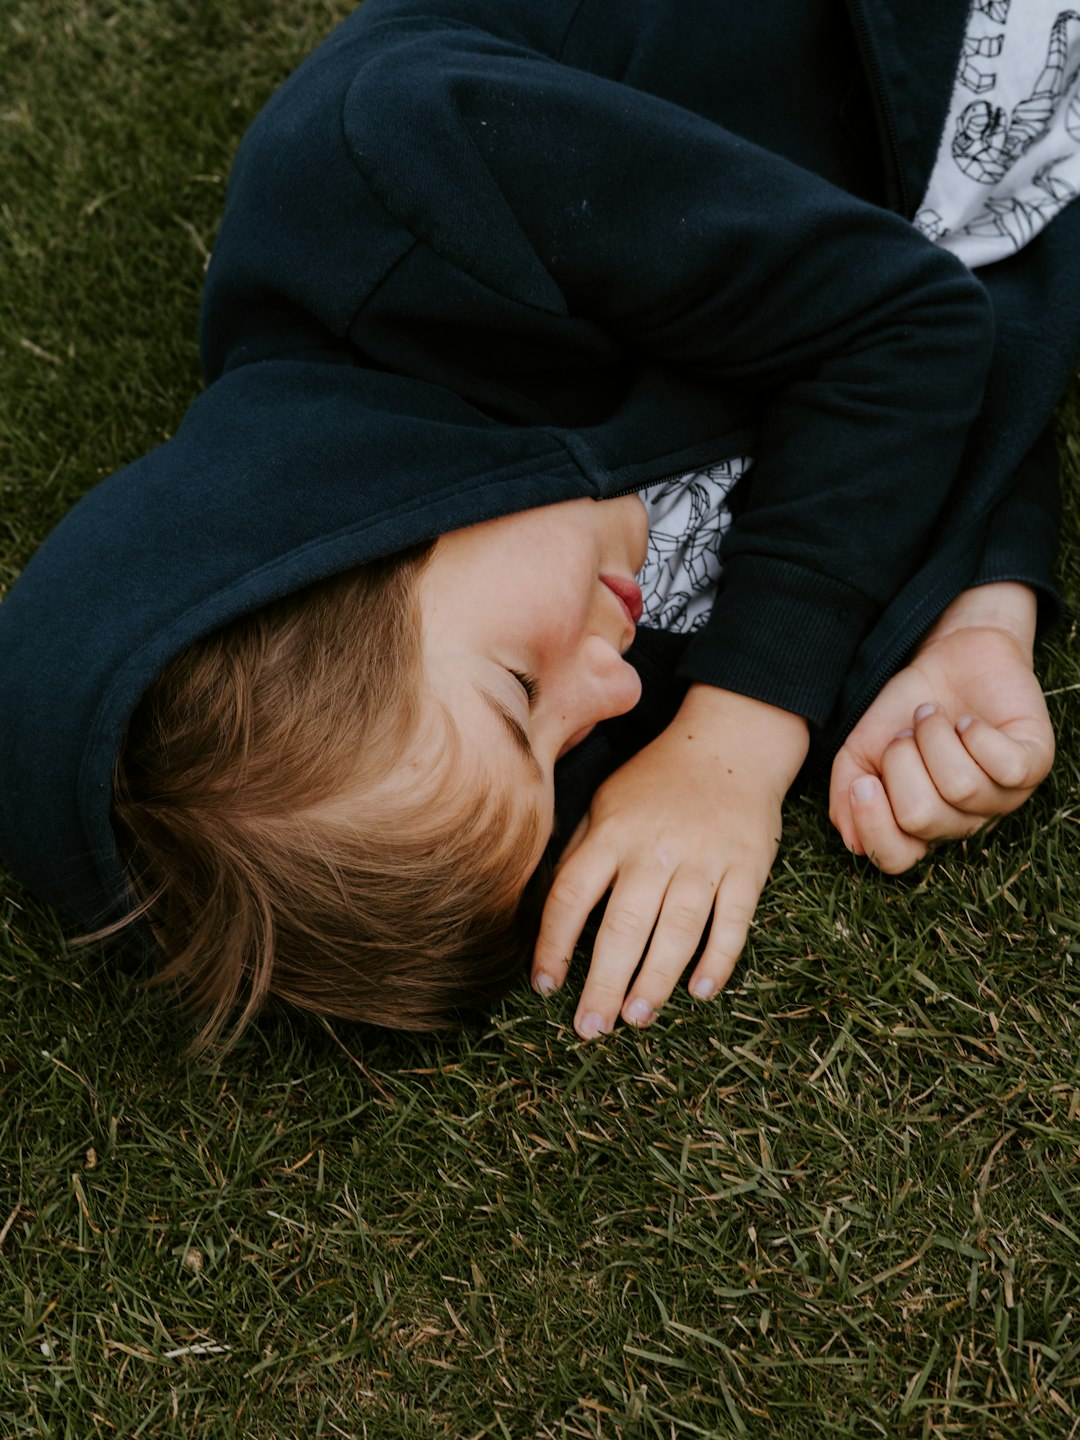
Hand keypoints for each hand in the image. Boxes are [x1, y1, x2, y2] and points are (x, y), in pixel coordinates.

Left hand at [532, 686, 807, 1037]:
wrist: (732, 740)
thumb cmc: (658, 778)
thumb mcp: (607, 800)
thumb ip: (582, 850)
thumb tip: (551, 909)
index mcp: (613, 832)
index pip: (572, 895)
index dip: (554, 944)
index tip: (544, 986)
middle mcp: (654, 848)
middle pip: (624, 925)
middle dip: (604, 982)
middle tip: (589, 1028)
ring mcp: (704, 858)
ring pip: (677, 930)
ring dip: (655, 981)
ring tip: (635, 1019)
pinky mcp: (748, 867)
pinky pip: (733, 921)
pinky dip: (719, 958)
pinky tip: (701, 990)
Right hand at [830, 584, 1053, 872]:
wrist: (950, 658)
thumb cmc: (905, 709)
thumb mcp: (861, 748)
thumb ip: (846, 792)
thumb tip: (852, 842)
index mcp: (919, 824)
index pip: (896, 859)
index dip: (874, 824)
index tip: (864, 781)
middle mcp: (962, 820)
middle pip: (922, 817)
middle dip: (902, 762)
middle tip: (907, 735)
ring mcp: (1002, 797)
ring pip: (961, 787)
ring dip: (935, 737)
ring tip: (933, 716)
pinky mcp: (1034, 764)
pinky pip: (1003, 767)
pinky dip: (975, 734)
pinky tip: (968, 721)